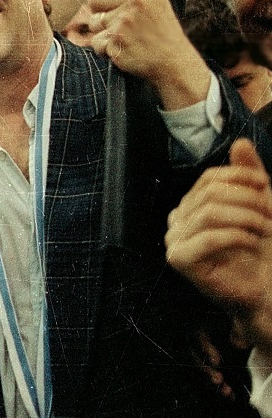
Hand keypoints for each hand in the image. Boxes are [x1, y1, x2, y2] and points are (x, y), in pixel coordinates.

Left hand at [86, 0, 208, 108]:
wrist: (173, 62)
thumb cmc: (162, 28)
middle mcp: (136, 0)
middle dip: (104, 12)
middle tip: (127, 24)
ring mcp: (126, 21)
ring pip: (94, 22)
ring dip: (105, 33)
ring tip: (128, 38)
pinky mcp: (117, 42)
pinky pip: (96, 43)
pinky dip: (105, 50)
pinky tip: (125, 51)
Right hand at [166, 139, 271, 347]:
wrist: (264, 292)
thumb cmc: (260, 252)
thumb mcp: (258, 206)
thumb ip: (248, 175)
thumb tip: (241, 143)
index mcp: (188, 206)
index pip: (208, 179)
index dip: (239, 177)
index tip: (266, 186)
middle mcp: (175, 220)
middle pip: (209, 193)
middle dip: (247, 200)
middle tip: (271, 214)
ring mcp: (174, 240)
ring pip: (210, 212)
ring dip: (246, 218)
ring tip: (265, 229)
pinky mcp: (180, 260)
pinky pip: (210, 237)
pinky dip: (239, 236)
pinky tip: (253, 243)